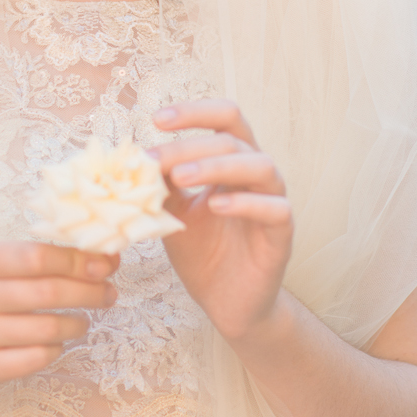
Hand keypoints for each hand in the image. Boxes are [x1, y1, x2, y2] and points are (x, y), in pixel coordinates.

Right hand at [0, 241, 118, 385]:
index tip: (105, 265)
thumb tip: (106, 258)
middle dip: (88, 292)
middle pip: (46, 293)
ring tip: (83, 320)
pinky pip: (35, 359)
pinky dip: (56, 349)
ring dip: (76, 324)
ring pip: (46, 330)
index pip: (36, 256)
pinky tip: (57, 342)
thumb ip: (49, 257)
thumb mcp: (3, 264)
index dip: (77, 261)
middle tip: (108, 293)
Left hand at [153, 100, 292, 344]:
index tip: (156, 119)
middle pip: (233, 139)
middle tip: (156, 159)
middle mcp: (256, 175)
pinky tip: (216, 206)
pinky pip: (276, 209)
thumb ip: (160, 183)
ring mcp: (273, 202)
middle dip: (191, 145)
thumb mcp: (172, 211)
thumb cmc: (201, 251)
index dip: (194, 112)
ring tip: (182, 176)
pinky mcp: (282, 236)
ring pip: (261, 166)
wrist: (225, 303)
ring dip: (217, 165)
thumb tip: (133, 155)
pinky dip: (247, 203)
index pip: (223, 119)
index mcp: (231, 162)